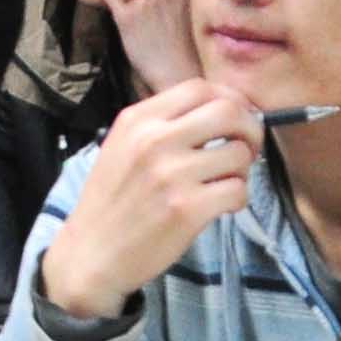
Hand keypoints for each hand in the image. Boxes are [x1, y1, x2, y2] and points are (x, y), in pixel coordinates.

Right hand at [37, 82, 261, 321]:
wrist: (91, 252)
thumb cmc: (111, 200)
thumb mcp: (122, 146)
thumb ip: (161, 124)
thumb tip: (221, 110)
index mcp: (137, 120)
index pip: (199, 88)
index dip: (229, 100)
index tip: (236, 119)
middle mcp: (154, 140)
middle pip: (228, 111)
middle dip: (249, 128)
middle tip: (247, 148)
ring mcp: (172, 174)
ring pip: (239, 153)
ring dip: (243, 169)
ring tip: (225, 182)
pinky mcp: (188, 209)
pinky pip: (238, 191)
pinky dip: (238, 199)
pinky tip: (220, 206)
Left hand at [95, 0, 200, 97]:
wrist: (177, 74)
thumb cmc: (189, 53)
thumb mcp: (194, 20)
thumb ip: (180, 5)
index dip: (169, 10)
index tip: (174, 25)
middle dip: (154, 11)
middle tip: (163, 35)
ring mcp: (141, 5)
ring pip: (136, 3)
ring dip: (139, 15)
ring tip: (151, 38)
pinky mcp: (125, 18)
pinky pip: (112, 0)